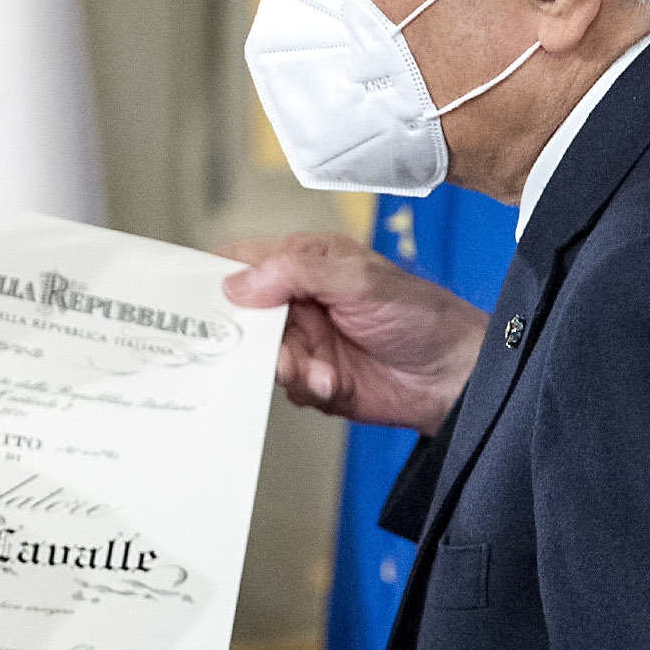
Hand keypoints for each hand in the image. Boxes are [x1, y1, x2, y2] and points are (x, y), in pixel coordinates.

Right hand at [220, 232, 485, 433]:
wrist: (456, 376)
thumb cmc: (420, 314)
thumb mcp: (359, 280)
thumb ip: (297, 273)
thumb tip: (238, 283)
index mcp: (304, 263)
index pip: (244, 263)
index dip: (215, 277)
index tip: (192, 296)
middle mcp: (298, 303)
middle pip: (242, 316)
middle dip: (245, 334)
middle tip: (262, 342)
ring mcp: (304, 343)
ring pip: (260, 356)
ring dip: (283, 365)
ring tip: (311, 368)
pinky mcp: (314, 380)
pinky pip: (286, 387)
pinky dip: (306, 386)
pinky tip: (333, 382)